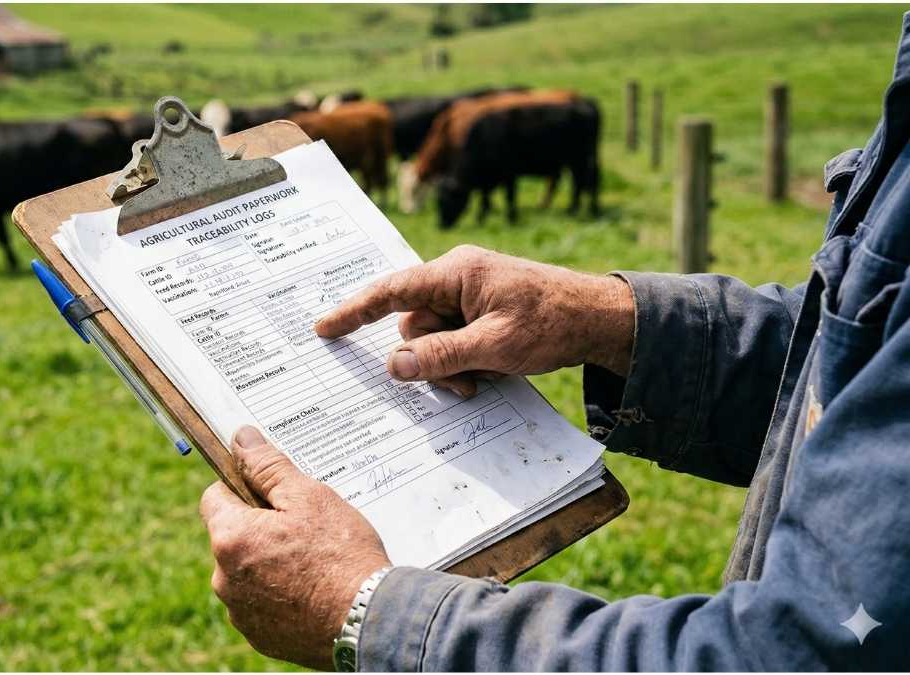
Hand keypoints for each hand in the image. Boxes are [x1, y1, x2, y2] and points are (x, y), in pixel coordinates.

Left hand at [200, 426, 391, 669]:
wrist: (368, 620)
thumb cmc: (341, 555)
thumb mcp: (308, 496)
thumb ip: (268, 466)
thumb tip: (241, 439)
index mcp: (230, 538)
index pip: (215, 497)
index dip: (243, 488)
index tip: (272, 493)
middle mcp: (224, 579)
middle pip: (233, 537)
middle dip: (260, 529)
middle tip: (303, 529)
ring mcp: (241, 612)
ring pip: (247, 572)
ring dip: (268, 563)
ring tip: (312, 563)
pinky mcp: (260, 637)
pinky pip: (262, 605)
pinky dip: (280, 595)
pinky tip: (312, 591)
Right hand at [315, 245, 635, 394]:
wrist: (601, 318)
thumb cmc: (553, 324)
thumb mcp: (494, 347)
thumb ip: (441, 355)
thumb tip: (393, 365)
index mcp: (456, 273)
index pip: (391, 291)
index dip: (354, 311)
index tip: (324, 328)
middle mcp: (457, 277)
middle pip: (414, 324)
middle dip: (431, 358)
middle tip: (465, 383)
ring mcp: (470, 293)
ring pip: (434, 336)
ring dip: (451, 363)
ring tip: (486, 377)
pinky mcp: (482, 308)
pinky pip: (455, 336)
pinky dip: (465, 358)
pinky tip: (491, 369)